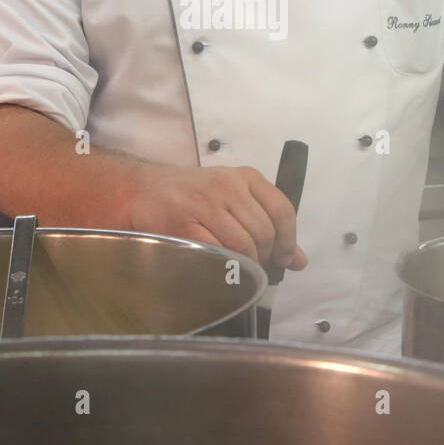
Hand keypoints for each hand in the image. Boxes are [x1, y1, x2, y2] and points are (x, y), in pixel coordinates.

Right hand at [124, 163, 308, 270]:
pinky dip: (225, 266)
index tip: (285, 258)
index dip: (289, 239)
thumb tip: (298, 261)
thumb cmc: (194, 197)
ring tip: (239, 268)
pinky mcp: (185, 223)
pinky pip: (218, 252)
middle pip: (264, 231)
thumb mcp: (234, 200)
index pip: (282, 209)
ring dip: (247, 264)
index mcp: (245, 176)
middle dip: (266, 256)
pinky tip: (221, 267)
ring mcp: (204, 203)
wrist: (145, 190)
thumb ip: (268, 226)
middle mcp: (227, 185)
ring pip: (244, 244)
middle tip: (257, 266)